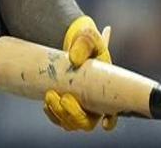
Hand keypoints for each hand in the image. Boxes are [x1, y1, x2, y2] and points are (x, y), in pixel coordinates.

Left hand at [43, 16, 117, 131]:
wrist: (65, 39)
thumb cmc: (82, 40)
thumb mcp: (87, 37)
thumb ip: (84, 44)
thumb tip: (74, 60)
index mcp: (106, 89)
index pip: (113, 111)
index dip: (110, 120)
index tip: (105, 123)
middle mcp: (93, 102)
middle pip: (87, 122)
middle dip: (75, 115)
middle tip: (64, 98)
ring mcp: (77, 104)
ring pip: (71, 123)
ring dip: (60, 114)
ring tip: (50, 95)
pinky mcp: (63, 103)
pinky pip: (58, 118)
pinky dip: (52, 114)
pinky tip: (46, 103)